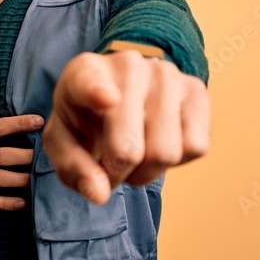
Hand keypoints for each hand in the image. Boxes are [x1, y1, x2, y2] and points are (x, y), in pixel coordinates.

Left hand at [43, 50, 210, 204]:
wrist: (115, 91)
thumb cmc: (85, 118)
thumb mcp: (63, 141)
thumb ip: (73, 168)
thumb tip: (100, 193)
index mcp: (83, 73)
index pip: (89, 83)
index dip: (97, 92)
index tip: (106, 98)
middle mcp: (128, 66)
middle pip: (129, 149)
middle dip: (118, 174)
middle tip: (110, 166)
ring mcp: (166, 74)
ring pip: (166, 153)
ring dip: (147, 172)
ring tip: (134, 155)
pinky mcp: (195, 89)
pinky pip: (196, 146)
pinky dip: (178, 160)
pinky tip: (159, 142)